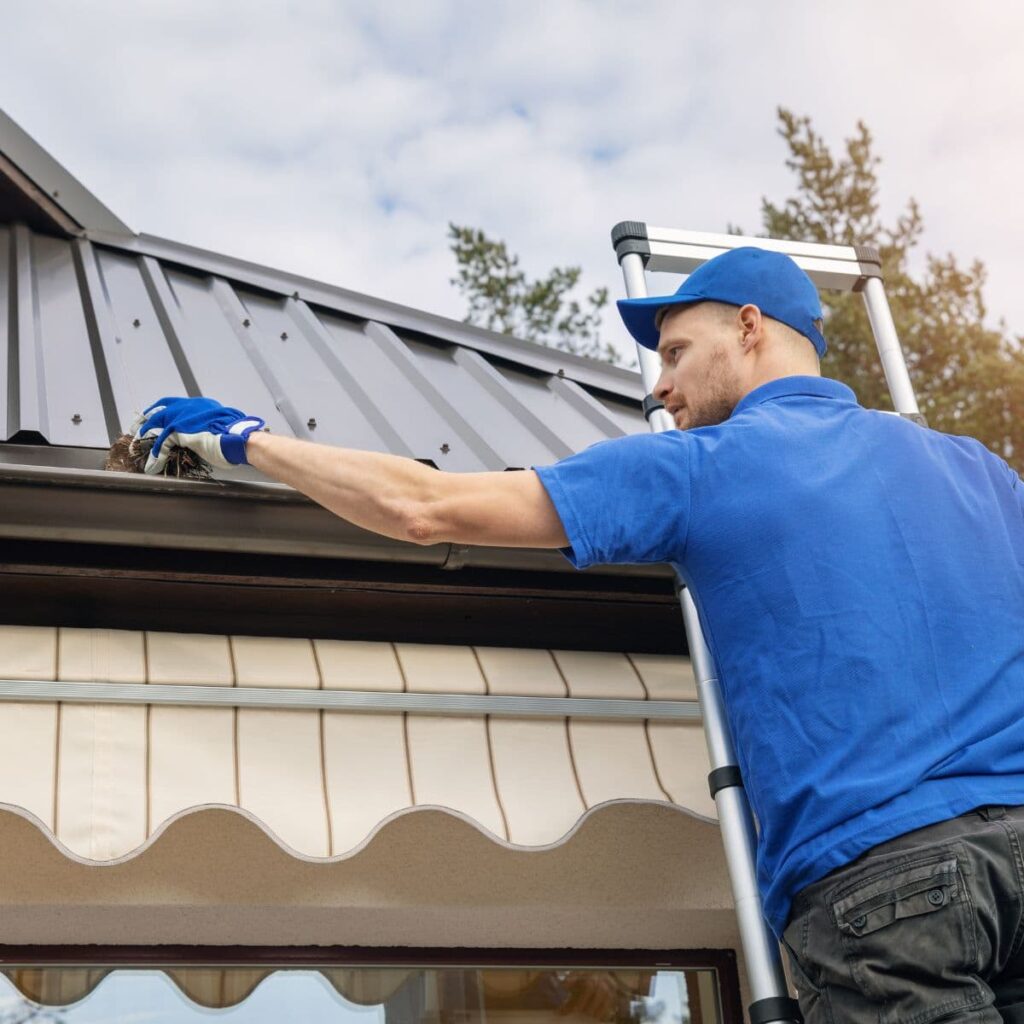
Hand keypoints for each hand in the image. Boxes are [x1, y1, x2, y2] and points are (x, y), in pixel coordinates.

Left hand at [132, 396, 265, 473]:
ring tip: (138, 448)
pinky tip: (153, 464)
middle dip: (145, 420)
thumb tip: (206, 434)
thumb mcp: (221, 426)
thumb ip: (208, 426)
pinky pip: (161, 442)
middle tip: (137, 429)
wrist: (240, 438)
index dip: (160, 411)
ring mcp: (183, 417)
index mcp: (199, 405)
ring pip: (156, 425)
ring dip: (145, 437)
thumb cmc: (237, 435)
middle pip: (159, 410)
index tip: (152, 418)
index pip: (173, 404)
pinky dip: (156, 454)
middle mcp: (189, 407)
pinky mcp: (179, 430)